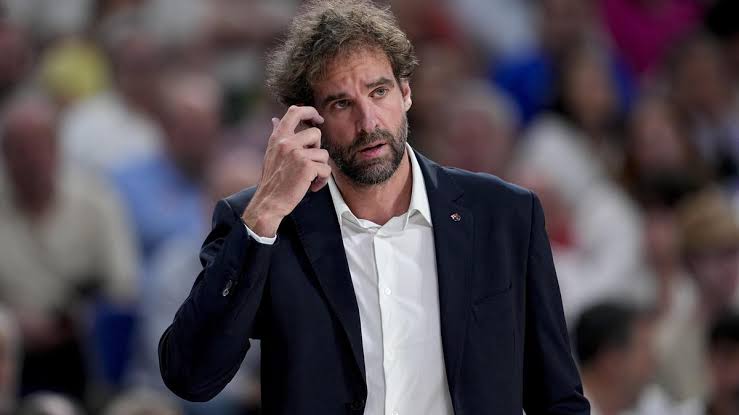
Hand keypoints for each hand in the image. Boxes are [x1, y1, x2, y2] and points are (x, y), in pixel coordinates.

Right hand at [242, 106, 330, 236]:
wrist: (269, 202)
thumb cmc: (272, 180)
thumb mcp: (271, 153)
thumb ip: (276, 136)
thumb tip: (275, 119)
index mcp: (278, 137)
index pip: (295, 111)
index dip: (310, 111)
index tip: (317, 119)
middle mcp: (286, 142)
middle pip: (316, 133)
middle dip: (318, 148)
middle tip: (310, 162)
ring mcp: (297, 153)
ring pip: (324, 153)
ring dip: (321, 168)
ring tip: (310, 178)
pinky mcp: (307, 166)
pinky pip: (326, 169)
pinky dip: (323, 180)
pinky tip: (313, 186)